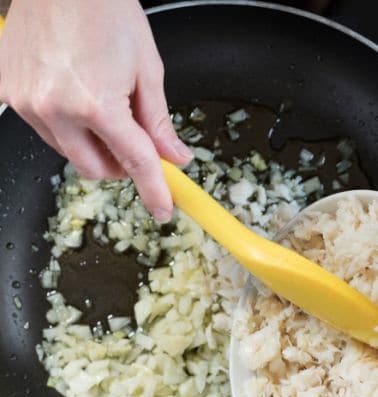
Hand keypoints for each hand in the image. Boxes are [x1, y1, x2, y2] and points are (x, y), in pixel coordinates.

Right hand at [0, 0, 192, 221]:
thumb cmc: (106, 9)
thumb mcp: (147, 69)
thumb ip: (159, 122)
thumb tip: (173, 156)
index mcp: (97, 103)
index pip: (135, 163)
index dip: (154, 190)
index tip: (163, 208)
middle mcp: (56, 109)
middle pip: (95, 170)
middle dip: (119, 165)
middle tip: (133, 144)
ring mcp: (26, 102)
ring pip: (68, 153)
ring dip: (92, 145)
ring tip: (102, 108)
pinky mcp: (7, 91)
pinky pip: (44, 129)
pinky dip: (66, 126)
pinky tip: (74, 97)